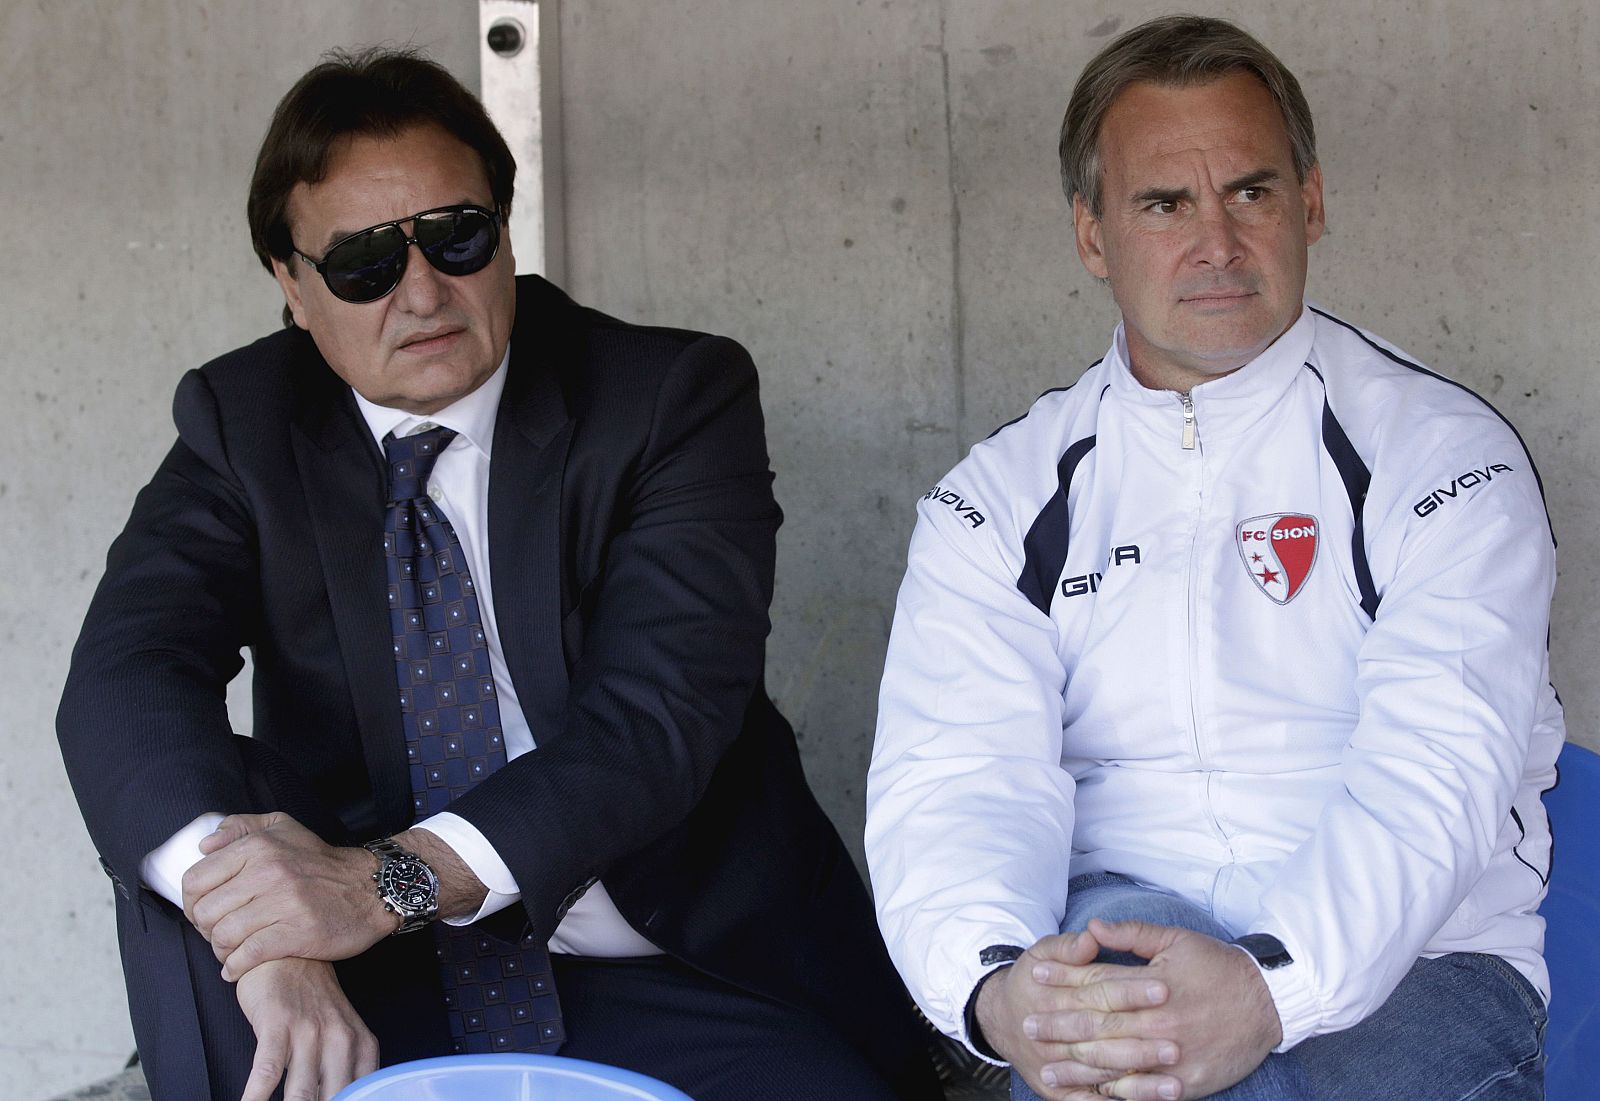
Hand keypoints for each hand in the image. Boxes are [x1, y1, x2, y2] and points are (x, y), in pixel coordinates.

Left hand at [183, 812, 396, 978]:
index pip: (196, 880)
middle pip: (205, 912)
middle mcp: (268, 872)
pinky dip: (235, 967)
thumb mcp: (284, 828)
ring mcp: (283, 903)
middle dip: (206, 929)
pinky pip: (247, 956)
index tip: (204, 911)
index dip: (192, 902)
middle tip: (219, 934)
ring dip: (221, 950)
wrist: (371, 888)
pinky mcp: (296, 933)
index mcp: (258, 847)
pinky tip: (238, 967)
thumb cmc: (323, 863)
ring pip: (223, 936)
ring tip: (230, 951)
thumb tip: (205, 846)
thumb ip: (241, 828)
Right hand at [234, 957, 378, 1100]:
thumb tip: (347, 1098)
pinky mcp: (277, 1026)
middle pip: (333, 1098)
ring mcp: (309, 1032)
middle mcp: (340, 1040)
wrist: (288, 952)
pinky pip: (266, 1073)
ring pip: (301, 1093)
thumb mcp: (342, 1031)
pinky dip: (256, 1098)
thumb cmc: (312, 997)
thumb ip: (346, 1069)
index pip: (362, 1094)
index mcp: (361, 1045)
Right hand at [975, 929, 1180, 1099]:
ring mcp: (1057, 1066)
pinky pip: (1091, 1100)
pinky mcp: (1061, 1091)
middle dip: (1140, 1043)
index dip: (1130, 991)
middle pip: (1102, 1037)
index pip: (1098, 992)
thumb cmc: (1030, 982)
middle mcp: (1054, 1035)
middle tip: (1175, 1045)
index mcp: (1052, 996)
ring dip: (1139, 1084)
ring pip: (1101, 1075)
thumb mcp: (1041, 953)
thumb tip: (1091, 937)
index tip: (1164, 988)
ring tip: (1174, 1084)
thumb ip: (1067, 946)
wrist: (999, 1018)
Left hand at [1030, 919, 1281, 1099]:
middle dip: (1059, 1026)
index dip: (1063, 978)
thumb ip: (1131, 935)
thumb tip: (1091, 928)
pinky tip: (1094, 1093)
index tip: (1035, 977)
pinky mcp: (1187, 1080)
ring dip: (1078, 1066)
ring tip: (1049, 1068)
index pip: (1097, 982)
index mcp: (1151, 985)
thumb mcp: (1176, 940)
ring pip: (1116, 1062)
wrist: (1269, 1001)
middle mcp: (1158, 1020)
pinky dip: (1118, 1093)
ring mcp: (1172, 1054)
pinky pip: (1146, 1090)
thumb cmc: (1219, 966)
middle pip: (1099, 1025)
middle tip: (1029, 1028)